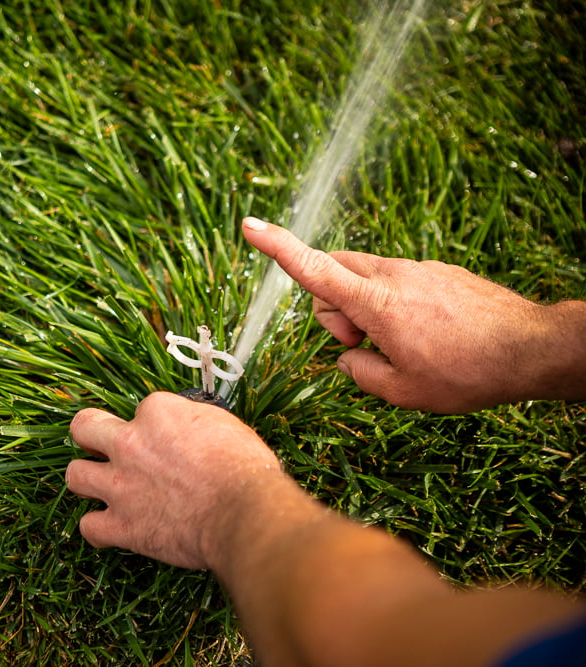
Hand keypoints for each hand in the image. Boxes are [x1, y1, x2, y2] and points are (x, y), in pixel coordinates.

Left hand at [65, 392, 309, 570]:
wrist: (245, 515)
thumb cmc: (245, 471)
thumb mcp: (224, 426)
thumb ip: (194, 423)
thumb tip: (190, 431)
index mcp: (157, 413)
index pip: (140, 410)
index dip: (153, 426)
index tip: (167, 441)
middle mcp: (130, 443)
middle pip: (84, 428)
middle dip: (90, 436)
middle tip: (103, 448)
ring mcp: (120, 485)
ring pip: (75, 475)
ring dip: (87, 480)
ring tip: (103, 487)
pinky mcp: (121, 525)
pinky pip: (88, 527)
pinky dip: (98, 529)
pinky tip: (109, 528)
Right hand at [242, 216, 580, 412]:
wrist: (532, 348)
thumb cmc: (466, 373)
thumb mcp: (401, 391)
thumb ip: (359, 372)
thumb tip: (348, 357)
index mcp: (376, 303)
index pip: (314, 268)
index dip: (277, 246)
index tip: (249, 225)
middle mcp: (393, 275)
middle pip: (335, 270)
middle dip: (332, 305)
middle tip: (361, 343)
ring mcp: (419, 268)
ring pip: (366, 277)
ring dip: (365, 307)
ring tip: (401, 343)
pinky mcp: (439, 270)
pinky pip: (397, 280)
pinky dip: (393, 304)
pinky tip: (428, 333)